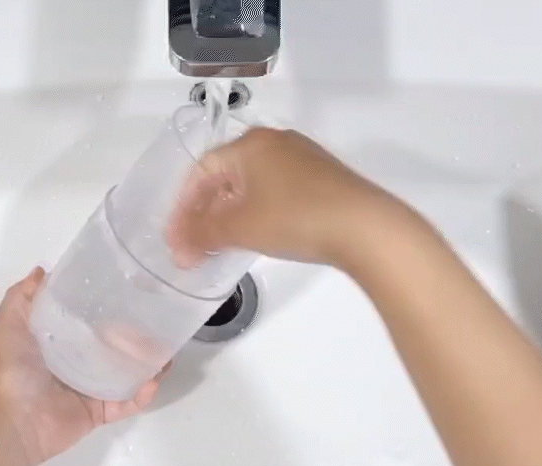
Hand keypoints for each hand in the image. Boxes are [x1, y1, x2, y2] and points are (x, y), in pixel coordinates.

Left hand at [0, 267, 167, 465]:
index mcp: (60, 342)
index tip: (134, 293)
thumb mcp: (10, 323)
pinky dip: (143, 394)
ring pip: (128, 373)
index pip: (91, 321)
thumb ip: (23, 296)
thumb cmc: (13, 369)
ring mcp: (92, 389)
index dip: (112, 308)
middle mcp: (78, 363)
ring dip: (149, 364)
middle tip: (160, 324)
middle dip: (138, 336)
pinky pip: (128, 403)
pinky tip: (152, 380)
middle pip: (115, 346)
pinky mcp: (100, 412)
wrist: (15, 419)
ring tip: (166, 353)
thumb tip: (43, 270)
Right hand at [167, 127, 402, 268]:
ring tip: (222, 245)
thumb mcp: (240, 228)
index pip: (202, 171)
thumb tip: (179, 246)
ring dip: (231, 215)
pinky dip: (258, 212)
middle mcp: (276, 143)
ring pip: (252, 185)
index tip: (176, 238)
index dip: (183, 206)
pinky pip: (276, 191)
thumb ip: (202, 234)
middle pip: (226, 176)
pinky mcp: (323, 178)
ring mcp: (303, 159)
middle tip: (194, 245)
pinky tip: (259, 236)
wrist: (365, 228)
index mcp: (250, 145)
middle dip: (206, 213)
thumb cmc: (296, 218)